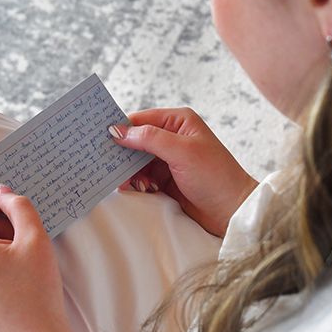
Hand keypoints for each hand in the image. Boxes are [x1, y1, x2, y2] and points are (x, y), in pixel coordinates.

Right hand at [110, 108, 257, 236]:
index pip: (141, 119)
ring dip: (130, 172)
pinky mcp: (166, 180)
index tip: (99, 138)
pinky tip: (140, 190)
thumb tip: (118, 131)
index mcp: (179, 122)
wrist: (232, 211)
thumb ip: (150, 139)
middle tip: (105, 164)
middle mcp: (173, 138)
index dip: (121, 128)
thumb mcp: (182, 152)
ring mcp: (169, 160)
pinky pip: (142, 178)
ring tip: (131, 182)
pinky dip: (137, 184)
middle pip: (135, 141)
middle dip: (122, 153)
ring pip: (136, 162)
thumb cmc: (216, 176)